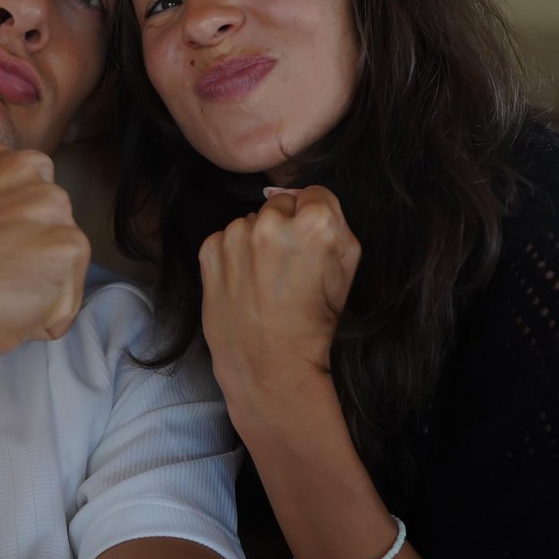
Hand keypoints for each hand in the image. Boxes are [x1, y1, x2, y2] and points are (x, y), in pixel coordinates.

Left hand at [198, 186, 359, 406]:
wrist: (270, 365)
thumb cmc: (314, 321)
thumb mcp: (348, 268)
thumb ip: (336, 222)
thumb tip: (311, 197)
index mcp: (314, 222)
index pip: (315, 193)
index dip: (316, 219)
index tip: (311, 244)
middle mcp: (271, 221)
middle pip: (280, 204)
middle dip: (285, 226)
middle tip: (288, 266)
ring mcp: (236, 234)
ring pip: (251, 222)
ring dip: (257, 241)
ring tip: (264, 280)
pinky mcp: (209, 250)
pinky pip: (225, 238)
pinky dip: (233, 255)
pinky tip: (244, 284)